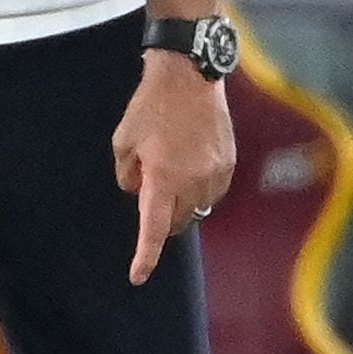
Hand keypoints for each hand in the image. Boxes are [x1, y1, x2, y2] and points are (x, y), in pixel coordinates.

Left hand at [115, 50, 235, 284]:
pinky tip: (189, 170)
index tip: (138, 276)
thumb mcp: (123, 141)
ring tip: (169, 175)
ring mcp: (215, 173)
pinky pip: (213, 191)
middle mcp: (193, 182)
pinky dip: (199, 190)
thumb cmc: (150, 107)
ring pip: (198, 208)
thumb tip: (136, 191)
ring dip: (182, 204)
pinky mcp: (229, 162)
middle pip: (178, 222)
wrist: (189, 77)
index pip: (154, 229)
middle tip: (150, 196)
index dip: (145, 256)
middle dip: (162, 220)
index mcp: (163, 180)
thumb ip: (127, 173)